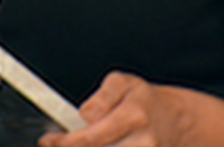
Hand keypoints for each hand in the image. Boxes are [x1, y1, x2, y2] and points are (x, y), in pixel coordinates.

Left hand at [38, 72, 190, 146]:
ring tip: (76, 143)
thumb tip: (86, 115)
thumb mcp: (124, 82)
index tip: (47, 141)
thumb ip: (102, 96)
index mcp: (134, 116)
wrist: (176, 120)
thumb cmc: (145, 101)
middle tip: (53, 144)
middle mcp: (142, 142)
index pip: (92, 138)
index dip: (64, 143)